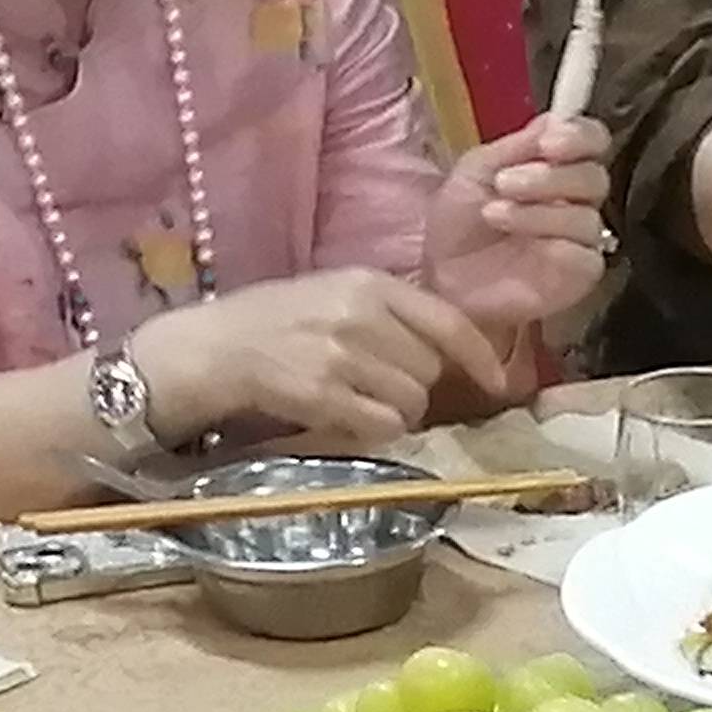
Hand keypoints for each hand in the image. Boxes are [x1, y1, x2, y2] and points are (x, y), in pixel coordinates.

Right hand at [132, 269, 506, 452]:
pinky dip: (371, 428)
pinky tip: (341, 413)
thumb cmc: (279, 322)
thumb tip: (452, 349)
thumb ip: (392, 314)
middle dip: (414, 384)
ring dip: (393, 410)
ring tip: (353, 396)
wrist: (214, 347)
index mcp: (369, 283)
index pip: (448, 321)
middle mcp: (360, 315)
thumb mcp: (336, 295)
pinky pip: (383, 425)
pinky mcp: (323, 395)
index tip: (497, 381)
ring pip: (412, 402)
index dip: (480, 356)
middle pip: (431, 369)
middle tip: (375, 382)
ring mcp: (342, 355)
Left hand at [423, 112, 611, 335]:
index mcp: (555, 167)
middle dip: (552, 176)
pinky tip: (518, 240)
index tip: (550, 143)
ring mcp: (581, 239)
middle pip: (595, 176)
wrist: (443, 279)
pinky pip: (585, 251)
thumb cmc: (458, 224)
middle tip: (506, 183)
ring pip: (587, 215)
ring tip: (495, 214)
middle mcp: (575, 199)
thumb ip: (517, 146)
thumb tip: (556, 118)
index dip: (581, 136)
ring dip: (539, 209)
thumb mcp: (476, 170)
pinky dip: (551, 238)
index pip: (592, 141)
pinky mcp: (581, 273)